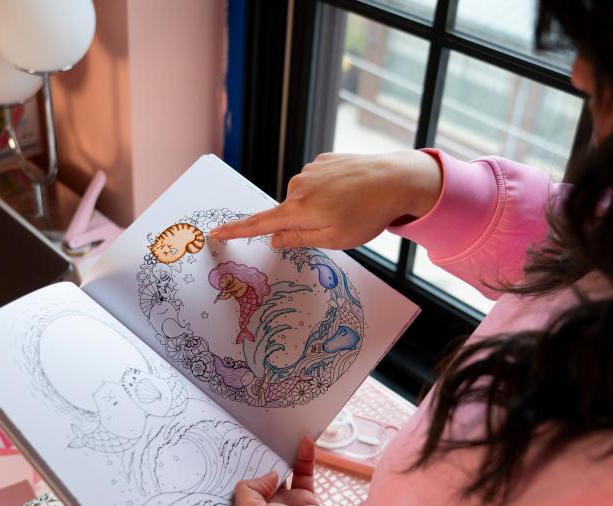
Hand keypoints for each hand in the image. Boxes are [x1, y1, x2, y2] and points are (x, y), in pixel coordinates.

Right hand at [210, 150, 441, 249]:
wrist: (396, 179)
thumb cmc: (367, 215)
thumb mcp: (333, 239)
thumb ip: (299, 239)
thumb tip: (274, 238)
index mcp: (297, 210)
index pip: (259, 223)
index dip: (237, 230)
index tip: (216, 232)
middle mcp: (298, 186)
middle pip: (288, 212)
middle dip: (305, 222)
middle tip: (338, 225)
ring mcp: (311, 170)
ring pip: (305, 197)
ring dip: (320, 205)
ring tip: (350, 207)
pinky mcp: (325, 159)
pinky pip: (318, 181)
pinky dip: (330, 190)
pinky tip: (351, 191)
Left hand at [233, 437, 345, 505]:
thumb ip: (248, 491)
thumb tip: (266, 475)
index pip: (235, 490)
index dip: (234, 471)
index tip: (232, 448)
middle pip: (257, 477)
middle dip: (256, 458)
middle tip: (255, 433)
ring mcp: (285, 505)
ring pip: (281, 472)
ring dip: (281, 454)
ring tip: (280, 433)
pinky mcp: (305, 501)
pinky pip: (303, 473)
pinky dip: (304, 457)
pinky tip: (305, 442)